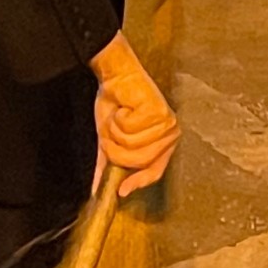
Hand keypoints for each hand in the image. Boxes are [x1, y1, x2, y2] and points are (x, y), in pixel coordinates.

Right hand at [89, 35, 179, 195]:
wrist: (115, 76)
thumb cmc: (115, 104)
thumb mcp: (109, 139)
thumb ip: (108, 164)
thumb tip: (97, 191)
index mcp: (163, 144)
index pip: (154, 171)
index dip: (137, 182)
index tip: (121, 191)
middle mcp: (170, 135)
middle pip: (139, 162)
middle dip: (116, 149)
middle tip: (110, 131)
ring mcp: (167, 124)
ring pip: (132, 146)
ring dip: (115, 132)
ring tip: (118, 116)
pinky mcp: (160, 113)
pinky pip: (130, 129)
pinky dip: (119, 118)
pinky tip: (125, 106)